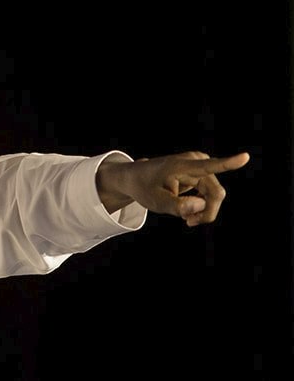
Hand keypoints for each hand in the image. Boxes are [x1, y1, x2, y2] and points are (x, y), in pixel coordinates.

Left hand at [96, 151, 249, 225]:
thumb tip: (202, 205)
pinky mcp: (203, 172)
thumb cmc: (144, 188)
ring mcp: (201, 166)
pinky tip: (187, 207)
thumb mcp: (155, 202)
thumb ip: (177, 206)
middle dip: (206, 212)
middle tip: (188, 223)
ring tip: (185, 216)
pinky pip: (211, 194)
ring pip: (216, 196)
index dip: (228, 163)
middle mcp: (196, 162)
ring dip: (204, 210)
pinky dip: (202, 205)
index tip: (245, 157)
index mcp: (182, 166)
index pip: (209, 166)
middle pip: (216, 194)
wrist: (135, 178)